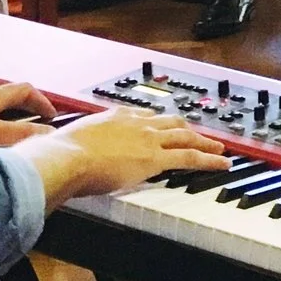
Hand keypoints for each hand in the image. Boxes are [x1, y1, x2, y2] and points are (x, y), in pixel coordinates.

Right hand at [25, 108, 228, 206]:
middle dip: (186, 127)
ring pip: (185, 137)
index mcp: (113, 117)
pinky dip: (209, 160)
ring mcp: (147, 139)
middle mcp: (135, 123)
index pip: (142, 116)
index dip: (156, 123)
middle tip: (199, 133)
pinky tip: (222, 163)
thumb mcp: (66, 143)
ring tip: (218, 147)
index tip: (163, 125)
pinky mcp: (155, 158)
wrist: (65, 158)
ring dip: (204, 142)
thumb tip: (58, 154)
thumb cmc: (58, 155)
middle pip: (169, 123)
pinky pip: (190, 158)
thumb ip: (70, 147)